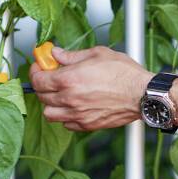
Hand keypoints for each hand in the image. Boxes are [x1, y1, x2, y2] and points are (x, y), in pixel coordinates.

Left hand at [29, 45, 153, 131]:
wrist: (142, 94)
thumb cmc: (125, 74)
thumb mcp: (97, 54)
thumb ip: (72, 55)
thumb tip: (56, 53)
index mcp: (68, 79)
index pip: (37, 79)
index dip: (35, 71)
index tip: (40, 66)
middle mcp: (69, 99)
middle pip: (41, 96)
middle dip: (43, 86)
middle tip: (51, 78)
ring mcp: (77, 114)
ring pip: (50, 114)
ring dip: (51, 104)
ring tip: (60, 95)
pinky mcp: (87, 125)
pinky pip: (66, 124)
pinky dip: (65, 116)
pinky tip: (73, 107)